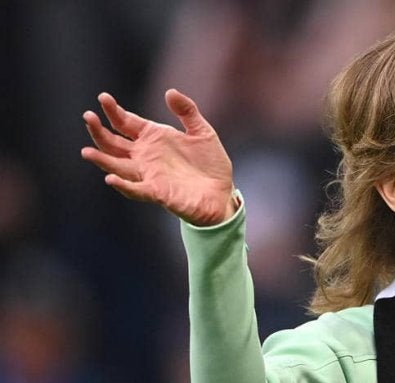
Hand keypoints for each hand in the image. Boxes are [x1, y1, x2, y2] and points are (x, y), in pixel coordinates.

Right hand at [81, 89, 236, 225]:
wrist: (222, 193)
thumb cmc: (210, 164)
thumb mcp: (202, 132)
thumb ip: (187, 111)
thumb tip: (170, 92)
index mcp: (153, 138)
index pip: (125, 122)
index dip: (113, 111)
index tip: (103, 97)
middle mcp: (145, 156)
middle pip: (113, 143)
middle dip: (98, 130)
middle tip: (88, 117)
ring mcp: (148, 174)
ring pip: (117, 166)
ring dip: (102, 159)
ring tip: (86, 151)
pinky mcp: (157, 192)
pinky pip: (136, 189)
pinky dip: (123, 185)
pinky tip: (110, 178)